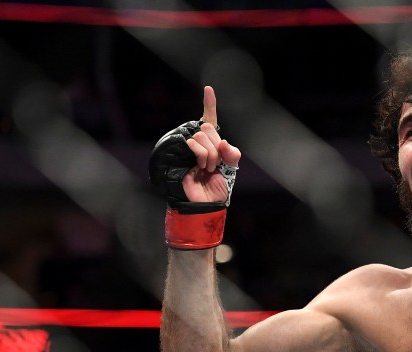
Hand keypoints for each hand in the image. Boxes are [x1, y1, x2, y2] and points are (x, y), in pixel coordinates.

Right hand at [148, 85, 242, 248]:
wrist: (205, 203)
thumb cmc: (217, 188)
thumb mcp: (231, 167)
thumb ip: (231, 152)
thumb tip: (221, 142)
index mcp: (210, 143)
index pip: (209, 119)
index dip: (209, 104)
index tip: (208, 88)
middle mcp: (198, 142)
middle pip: (209, 129)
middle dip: (217, 148)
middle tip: (215, 165)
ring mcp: (187, 147)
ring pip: (202, 135)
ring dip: (211, 155)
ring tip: (207, 169)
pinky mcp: (179, 153)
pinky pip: (194, 143)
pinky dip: (203, 155)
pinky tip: (200, 167)